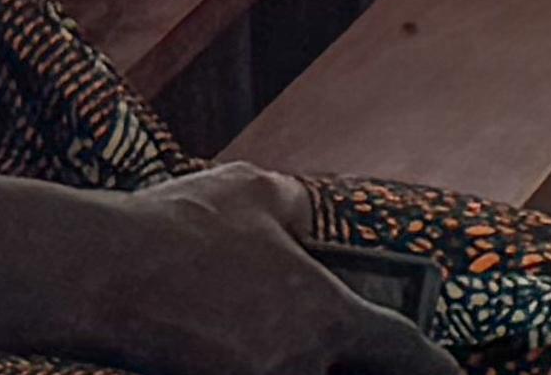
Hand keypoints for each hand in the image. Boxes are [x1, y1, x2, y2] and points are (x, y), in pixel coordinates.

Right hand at [88, 168, 459, 374]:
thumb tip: (301, 214)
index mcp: (323, 314)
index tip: (453, 372)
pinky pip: (252, 374)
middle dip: (364, 368)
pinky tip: (244, 345)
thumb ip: (291, 209)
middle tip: (369, 355)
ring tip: (284, 334)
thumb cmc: (178, 227)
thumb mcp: (254, 194)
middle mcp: (295, 362)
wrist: (97, 272)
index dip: (429, 363)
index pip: (399, 349)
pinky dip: (260, 361)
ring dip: (300, 360)